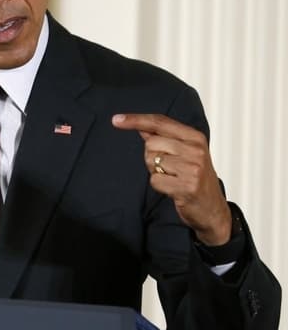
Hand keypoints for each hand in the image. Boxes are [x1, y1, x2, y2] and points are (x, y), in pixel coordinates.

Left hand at [112, 113, 231, 245]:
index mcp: (195, 137)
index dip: (135, 119)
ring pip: (151, 161)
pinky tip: (174, 189)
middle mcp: (195, 150)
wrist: (213, 209)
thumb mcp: (186, 153)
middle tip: (170, 168)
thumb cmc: (196, 179)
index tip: (116, 119)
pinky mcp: (187, 187)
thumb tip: (141, 126)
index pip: (159, 122)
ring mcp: (192, 168)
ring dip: (156, 172)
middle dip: (152, 156)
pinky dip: (159, 186)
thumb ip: (165, 138)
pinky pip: (154, 180)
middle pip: (151, 143)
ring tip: (174, 178)